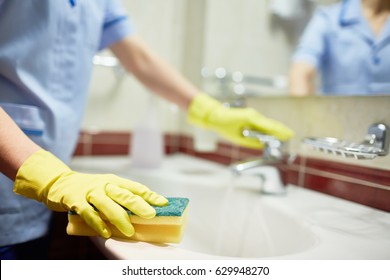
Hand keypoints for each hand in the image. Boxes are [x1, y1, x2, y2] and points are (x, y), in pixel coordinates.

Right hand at [14, 150, 167, 237]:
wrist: (59, 182)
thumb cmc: (89, 188)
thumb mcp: (106, 187)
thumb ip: (120, 198)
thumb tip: (142, 211)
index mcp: (114, 180)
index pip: (135, 187)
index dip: (150, 195)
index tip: (163, 203)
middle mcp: (104, 184)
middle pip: (124, 194)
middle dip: (139, 205)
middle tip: (151, 215)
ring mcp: (90, 192)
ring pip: (108, 204)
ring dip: (120, 218)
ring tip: (130, 231)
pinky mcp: (75, 200)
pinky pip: (88, 213)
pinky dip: (98, 223)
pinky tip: (106, 232)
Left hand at [187, 93, 293, 147]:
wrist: (215, 115)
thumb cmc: (224, 125)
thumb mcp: (238, 138)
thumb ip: (252, 141)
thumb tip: (263, 145)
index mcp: (251, 119)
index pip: (269, 126)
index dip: (279, 131)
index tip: (288, 135)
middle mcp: (253, 115)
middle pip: (270, 123)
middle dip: (280, 130)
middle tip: (290, 135)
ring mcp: (252, 114)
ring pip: (267, 123)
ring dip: (275, 129)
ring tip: (285, 135)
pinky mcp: (250, 116)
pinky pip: (261, 123)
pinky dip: (268, 128)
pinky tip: (273, 132)